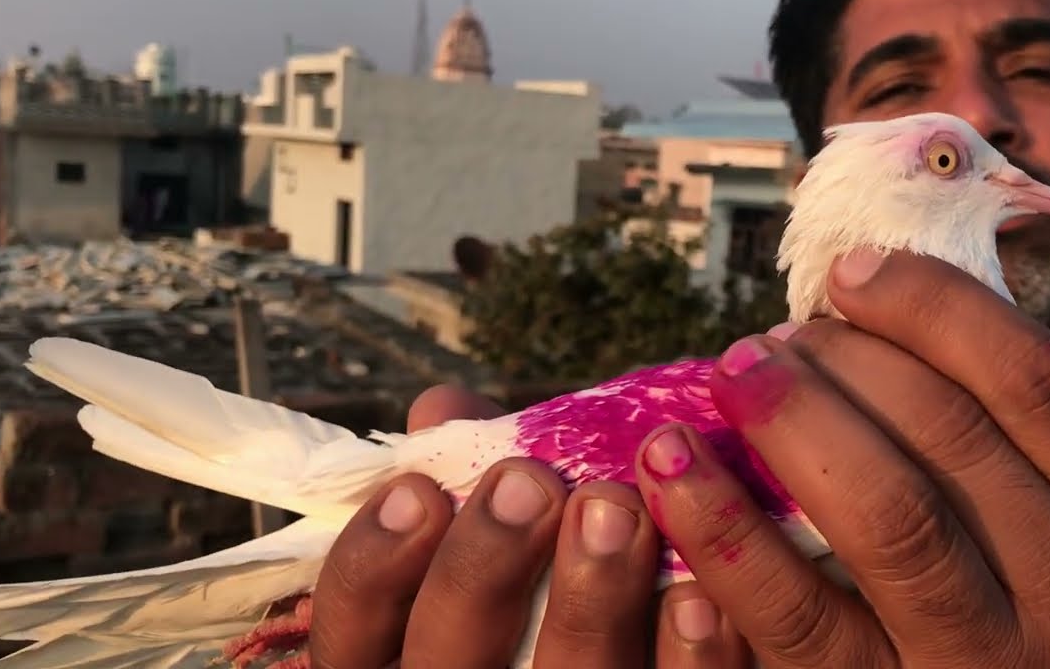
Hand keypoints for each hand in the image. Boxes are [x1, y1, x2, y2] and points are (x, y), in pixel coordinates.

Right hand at [309, 385, 749, 667]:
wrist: (633, 656)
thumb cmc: (548, 590)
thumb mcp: (500, 543)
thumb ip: (472, 480)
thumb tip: (440, 405)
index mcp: (412, 655)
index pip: (351, 631)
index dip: (373, 563)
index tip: (418, 489)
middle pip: (446, 660)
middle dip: (482, 565)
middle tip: (529, 481)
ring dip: (590, 596)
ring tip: (617, 508)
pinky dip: (686, 657)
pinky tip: (698, 595)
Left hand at [634, 250, 1049, 667]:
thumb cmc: (998, 593)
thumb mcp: (1036, 516)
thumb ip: (987, 426)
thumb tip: (858, 294)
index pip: (1040, 380)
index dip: (935, 305)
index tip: (851, 270)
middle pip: (953, 434)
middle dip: (845, 362)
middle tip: (770, 340)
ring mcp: (991, 665)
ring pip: (888, 513)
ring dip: (792, 421)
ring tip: (730, 375)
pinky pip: (796, 611)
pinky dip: (724, 528)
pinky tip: (671, 468)